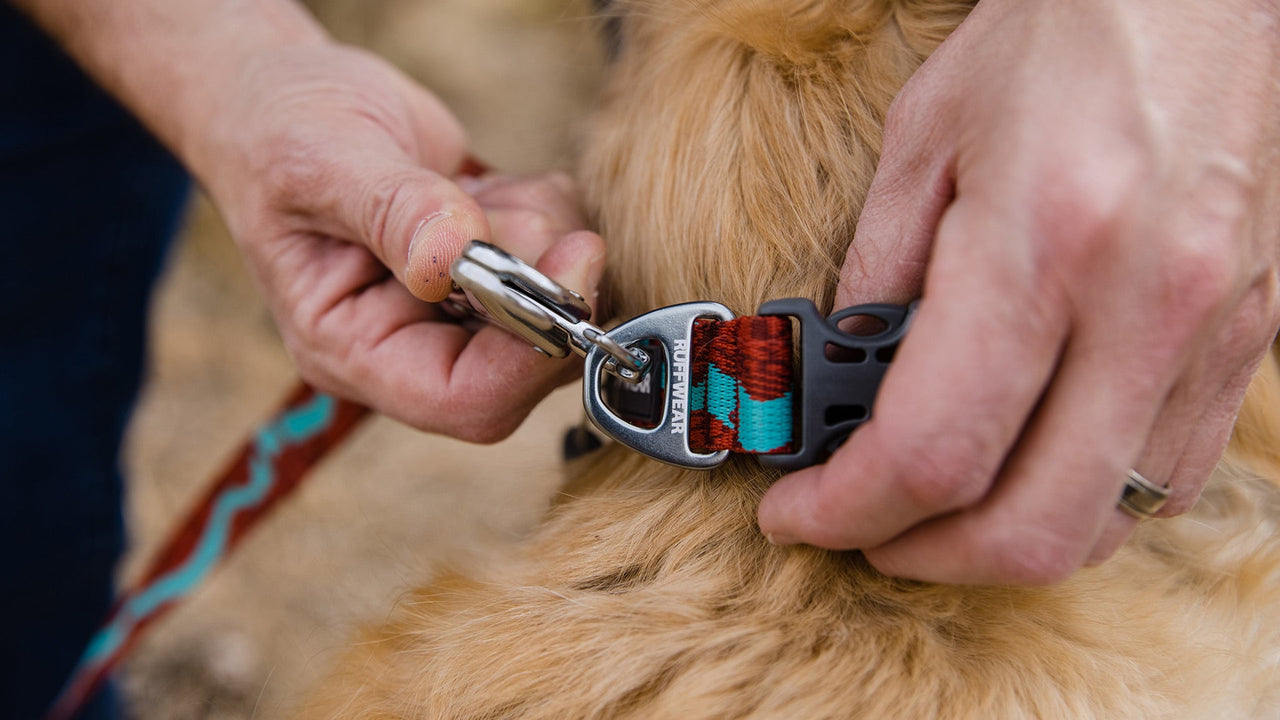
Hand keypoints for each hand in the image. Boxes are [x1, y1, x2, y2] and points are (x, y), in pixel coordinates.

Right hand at [197, 43, 603, 441]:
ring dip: (543, 232)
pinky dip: (548, 209)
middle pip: (527, 360)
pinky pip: (563, 258)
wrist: (285, 92)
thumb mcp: (320, 163)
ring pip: (558, 305)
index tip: (573, 263)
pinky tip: (490, 185)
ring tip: (477, 188)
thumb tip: (455, 254)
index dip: (531, 352)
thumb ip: (393, 211)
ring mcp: (460, 310)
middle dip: (544, 278)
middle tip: (512, 204)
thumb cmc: (278, 132)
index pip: (465, 399)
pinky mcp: (494, 271)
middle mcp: (412, 344)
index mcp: (354, 349)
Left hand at [758, 0, 1279, 582]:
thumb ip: (879, 271)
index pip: (933, 450)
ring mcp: (1210, 334)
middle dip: (919, 553)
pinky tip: (1028, 464)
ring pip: (1106, 524)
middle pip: (1028, 528)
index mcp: (1045, 245)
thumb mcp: (928, 137)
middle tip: (858, 526)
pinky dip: (1081, 504)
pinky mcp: (1246, 339)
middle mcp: (1145, 308)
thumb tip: (844, 374)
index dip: (844, 510)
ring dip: (999, 543)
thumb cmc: (1062, 38)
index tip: (795, 513)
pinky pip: (1167, 479)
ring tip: (931, 506)